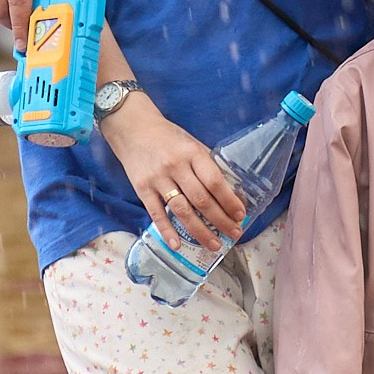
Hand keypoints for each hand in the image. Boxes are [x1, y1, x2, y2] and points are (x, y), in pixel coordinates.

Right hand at [103, 91, 247, 260]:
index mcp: (192, 153)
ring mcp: (158, 179)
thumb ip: (206, 165)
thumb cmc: (167, 137)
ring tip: (214, 245)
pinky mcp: (142, 188)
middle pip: (201, 200)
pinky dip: (167, 231)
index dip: (229, 201)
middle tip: (234, 234)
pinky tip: (178, 245)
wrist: (132, 127)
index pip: (215, 181)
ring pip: (182, 210)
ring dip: (200, 231)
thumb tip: (228, 193)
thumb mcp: (191, 143)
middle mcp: (176, 166)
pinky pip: (156, 214)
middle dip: (221, 220)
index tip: (240, 215)